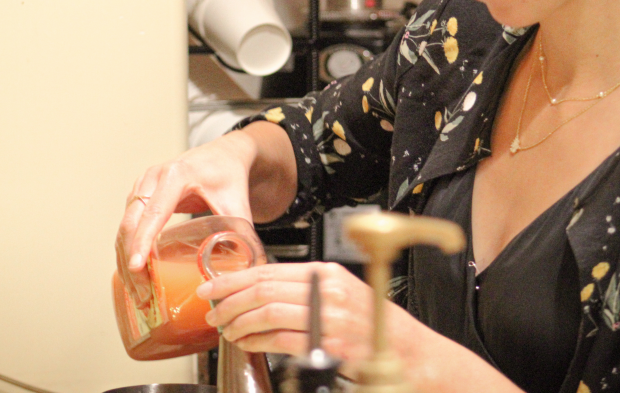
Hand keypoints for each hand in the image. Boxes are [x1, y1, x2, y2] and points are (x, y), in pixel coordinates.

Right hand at [116, 130, 259, 308]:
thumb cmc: (229, 174)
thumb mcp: (238, 202)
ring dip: (125, 259)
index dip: (143, 241)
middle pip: (131, 222)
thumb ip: (244, 233)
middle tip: (141, 293)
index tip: (138, 267)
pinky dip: (127, 249)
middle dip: (131, 259)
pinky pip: (127, 224)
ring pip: (124, 226)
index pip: (153, 212)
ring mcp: (142, 185)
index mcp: (176, 176)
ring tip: (138, 292)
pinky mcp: (140, 195)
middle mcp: (153, 178)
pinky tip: (135, 275)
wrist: (223, 154)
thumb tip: (253, 266)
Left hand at [197, 261, 409, 378]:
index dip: (234, 278)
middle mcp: (326, 290)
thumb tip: (260, 291)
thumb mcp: (340, 293)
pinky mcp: (328, 343)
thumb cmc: (373, 323)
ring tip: (226, 329)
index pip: (269, 270)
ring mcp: (328, 317)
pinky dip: (257, 341)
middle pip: (263, 289)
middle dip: (229, 300)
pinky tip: (246, 343)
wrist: (407, 350)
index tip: (213, 285)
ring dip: (239, 322)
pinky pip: (281, 339)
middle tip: (213, 310)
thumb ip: (305, 288)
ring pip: (267, 313)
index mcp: (326, 273)